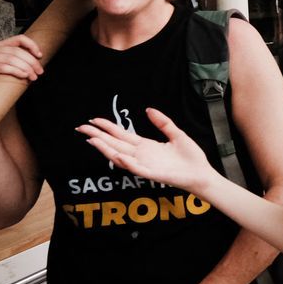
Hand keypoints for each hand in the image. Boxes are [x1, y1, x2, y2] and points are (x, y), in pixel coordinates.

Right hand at [0, 35, 43, 92]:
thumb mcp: (7, 68)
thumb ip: (17, 61)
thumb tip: (37, 60)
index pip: (18, 39)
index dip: (31, 45)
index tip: (40, 55)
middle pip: (15, 51)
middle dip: (31, 62)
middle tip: (39, 72)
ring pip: (9, 59)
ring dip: (24, 68)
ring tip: (32, 76)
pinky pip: (0, 67)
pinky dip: (14, 71)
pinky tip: (23, 76)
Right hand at [78, 108, 217, 193]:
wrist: (201, 173)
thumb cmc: (190, 157)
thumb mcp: (176, 134)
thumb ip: (163, 122)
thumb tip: (148, 109)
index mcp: (146, 146)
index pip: (121, 135)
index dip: (107, 128)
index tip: (93, 120)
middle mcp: (141, 155)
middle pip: (115, 144)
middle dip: (98, 136)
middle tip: (81, 128)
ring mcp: (145, 165)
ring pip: (120, 156)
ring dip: (106, 149)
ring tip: (92, 140)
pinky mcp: (152, 174)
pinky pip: (136, 169)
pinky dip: (126, 162)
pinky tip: (117, 155)